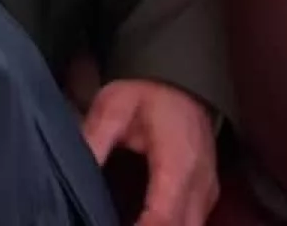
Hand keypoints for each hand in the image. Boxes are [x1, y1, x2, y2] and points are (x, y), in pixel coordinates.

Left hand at [82, 79, 218, 225]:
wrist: (181, 76)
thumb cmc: (147, 90)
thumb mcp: (114, 104)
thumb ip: (96, 138)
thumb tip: (78, 170)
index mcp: (178, 162)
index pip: (163, 216)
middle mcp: (199, 183)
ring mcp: (207, 191)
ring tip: (127, 225)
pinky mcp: (207, 194)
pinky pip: (193, 224)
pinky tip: (143, 225)